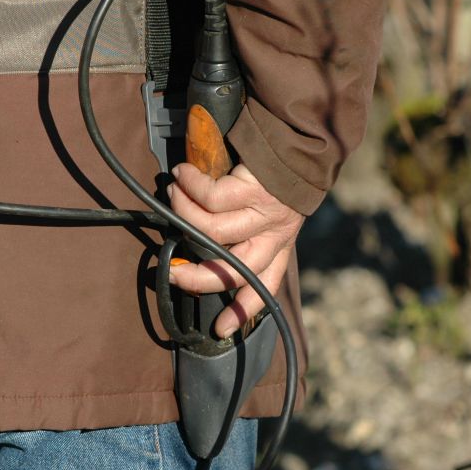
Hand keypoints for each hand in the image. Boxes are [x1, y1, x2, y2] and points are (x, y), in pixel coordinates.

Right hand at [167, 163, 303, 338]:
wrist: (298, 138)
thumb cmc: (275, 175)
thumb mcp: (268, 213)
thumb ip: (244, 232)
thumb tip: (197, 244)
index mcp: (277, 247)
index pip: (264, 287)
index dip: (242, 312)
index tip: (219, 330)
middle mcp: (274, 236)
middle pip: (234, 271)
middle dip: (197, 277)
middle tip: (172, 273)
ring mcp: (264, 214)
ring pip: (212, 232)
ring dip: (184, 213)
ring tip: (173, 195)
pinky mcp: (253, 190)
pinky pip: (210, 197)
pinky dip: (189, 185)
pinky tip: (183, 174)